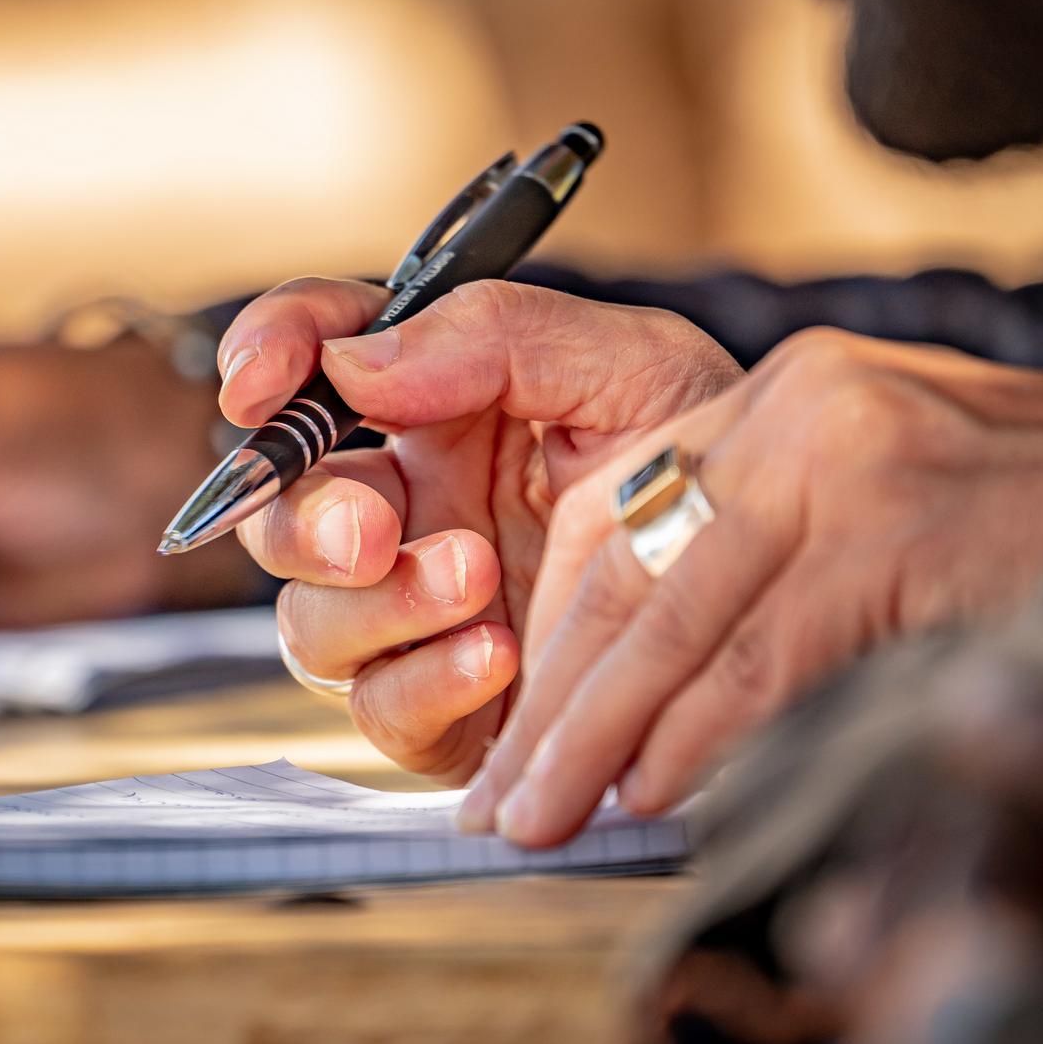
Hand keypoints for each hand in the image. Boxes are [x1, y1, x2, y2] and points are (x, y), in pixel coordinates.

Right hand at [221, 279, 742, 780]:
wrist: (781, 599)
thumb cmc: (708, 470)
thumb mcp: (634, 367)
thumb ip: (499, 336)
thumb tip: (358, 361)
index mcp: (436, 406)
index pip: (314, 358)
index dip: (268, 356)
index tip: (261, 380)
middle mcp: (408, 505)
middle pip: (279, 508)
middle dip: (305, 514)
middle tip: (373, 527)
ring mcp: (414, 611)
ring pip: (310, 618)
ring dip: (379, 601)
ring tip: (476, 579)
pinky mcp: (440, 706)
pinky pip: (379, 706)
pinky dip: (426, 679)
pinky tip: (498, 656)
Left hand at [463, 329, 1042, 844]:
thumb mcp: (897, 508)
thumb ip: (785, 567)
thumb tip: (663, 708)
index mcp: (796, 393)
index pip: (622, 514)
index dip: (558, 634)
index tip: (519, 723)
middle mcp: (805, 401)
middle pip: (628, 566)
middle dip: (556, 699)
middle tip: (502, 800)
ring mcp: (851, 453)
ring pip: (677, 619)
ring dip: (601, 736)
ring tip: (546, 817)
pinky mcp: (899, 522)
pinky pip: (761, 656)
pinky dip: (699, 739)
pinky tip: (653, 798)